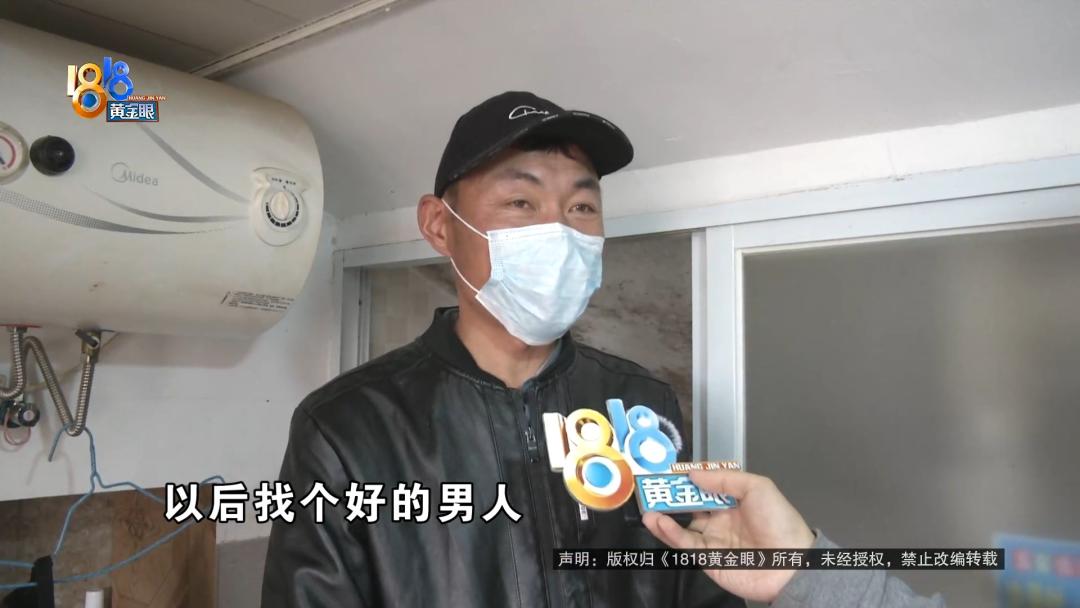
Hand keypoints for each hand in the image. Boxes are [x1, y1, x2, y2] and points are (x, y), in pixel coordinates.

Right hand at [641, 469, 814, 602]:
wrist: (792, 563)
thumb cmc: (780, 522)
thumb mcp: (757, 487)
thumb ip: (723, 479)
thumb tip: (693, 475)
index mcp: (734, 502)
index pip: (705, 488)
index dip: (687, 480)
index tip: (669, 472)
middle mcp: (721, 520)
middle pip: (690, 506)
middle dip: (671, 496)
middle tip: (653, 487)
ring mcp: (714, 539)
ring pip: (683, 526)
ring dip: (664, 516)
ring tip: (648, 506)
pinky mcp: (708, 559)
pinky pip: (685, 544)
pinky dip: (669, 532)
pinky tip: (658, 521)